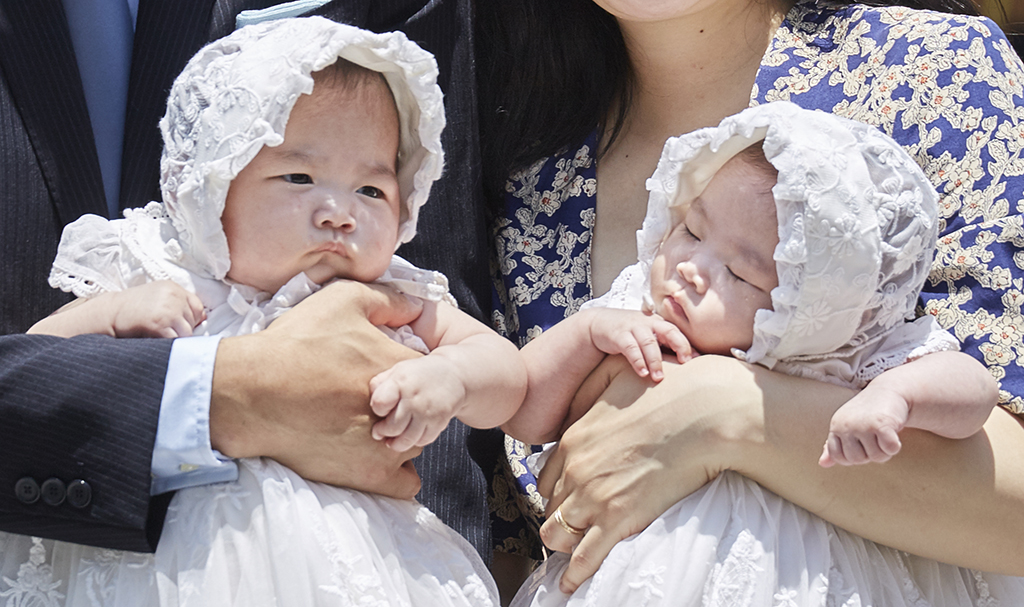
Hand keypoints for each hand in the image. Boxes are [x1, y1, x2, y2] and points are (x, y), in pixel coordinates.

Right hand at [108, 280, 205, 337]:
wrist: (109, 312)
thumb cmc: (133, 307)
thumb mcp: (158, 296)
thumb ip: (179, 303)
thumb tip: (203, 318)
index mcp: (174, 288)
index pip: (198, 307)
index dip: (191, 319)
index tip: (179, 324)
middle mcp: (173, 297)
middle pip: (193, 321)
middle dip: (182, 329)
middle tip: (165, 331)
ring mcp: (168, 311)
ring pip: (186, 333)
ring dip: (176, 338)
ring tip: (161, 336)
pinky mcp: (160, 325)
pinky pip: (175, 340)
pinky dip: (168, 344)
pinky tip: (157, 340)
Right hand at [210, 280, 425, 497]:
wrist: (250, 393)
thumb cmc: (294, 344)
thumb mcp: (342, 300)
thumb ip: (389, 300)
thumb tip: (417, 305)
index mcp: (400, 368)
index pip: (427, 370)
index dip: (409, 370)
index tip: (385, 371)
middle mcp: (403, 409)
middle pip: (424, 408)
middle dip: (407, 404)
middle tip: (376, 400)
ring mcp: (389, 446)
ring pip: (416, 441)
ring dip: (401, 435)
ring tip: (364, 425)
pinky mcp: (370, 475)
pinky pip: (406, 482)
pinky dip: (397, 471)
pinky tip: (374, 455)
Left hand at [369, 355, 466, 451]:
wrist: (455, 375)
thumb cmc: (420, 373)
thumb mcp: (398, 370)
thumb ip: (380, 382)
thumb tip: (370, 399)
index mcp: (401, 382)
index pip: (380, 404)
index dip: (377, 409)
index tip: (380, 409)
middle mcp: (415, 399)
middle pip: (392, 426)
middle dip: (382, 432)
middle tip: (379, 432)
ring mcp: (428, 413)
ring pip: (407, 439)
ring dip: (395, 444)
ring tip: (391, 441)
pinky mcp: (439, 423)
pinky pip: (423, 441)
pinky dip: (414, 441)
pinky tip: (410, 435)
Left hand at [536, 354, 762, 592]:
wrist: (706, 410)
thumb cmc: (668, 388)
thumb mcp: (615, 373)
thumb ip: (588, 391)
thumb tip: (575, 408)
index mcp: (573, 438)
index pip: (547, 478)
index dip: (555, 492)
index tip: (564, 500)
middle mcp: (576, 470)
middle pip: (550, 507)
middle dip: (558, 518)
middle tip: (570, 530)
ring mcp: (595, 496)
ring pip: (557, 534)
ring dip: (563, 546)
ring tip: (569, 559)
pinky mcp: (620, 519)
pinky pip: (585, 557)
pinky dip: (576, 575)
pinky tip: (571, 586)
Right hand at [586, 309, 693, 380]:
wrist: (600, 323)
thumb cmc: (630, 333)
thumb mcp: (649, 335)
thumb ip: (665, 345)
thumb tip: (691, 362)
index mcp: (659, 323)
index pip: (677, 332)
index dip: (687, 345)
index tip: (697, 361)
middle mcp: (649, 323)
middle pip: (668, 331)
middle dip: (679, 346)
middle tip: (685, 363)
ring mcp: (633, 328)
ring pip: (649, 342)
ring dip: (655, 360)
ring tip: (658, 378)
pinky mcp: (619, 335)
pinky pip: (630, 348)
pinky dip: (637, 361)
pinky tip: (642, 372)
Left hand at [819, 385, 907, 466]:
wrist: (889, 390)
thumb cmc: (867, 413)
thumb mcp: (847, 427)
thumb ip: (835, 445)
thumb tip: (822, 464)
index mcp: (836, 426)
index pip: (837, 456)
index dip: (852, 457)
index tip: (861, 445)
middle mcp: (845, 425)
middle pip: (857, 460)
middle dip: (870, 454)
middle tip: (876, 437)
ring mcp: (862, 424)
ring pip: (876, 457)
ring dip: (885, 450)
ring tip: (883, 433)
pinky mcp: (881, 423)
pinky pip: (890, 449)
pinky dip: (895, 446)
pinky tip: (893, 432)